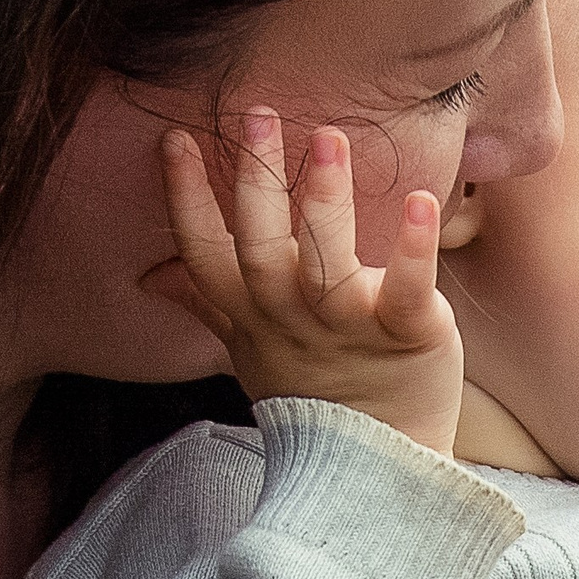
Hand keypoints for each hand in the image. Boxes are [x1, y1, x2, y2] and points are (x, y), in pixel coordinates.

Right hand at [151, 109, 462, 453]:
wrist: (378, 464)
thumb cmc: (314, 392)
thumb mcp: (249, 348)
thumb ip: (207, 301)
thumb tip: (153, 274)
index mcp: (252, 315)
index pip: (205, 254)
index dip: (185, 200)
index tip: (174, 139)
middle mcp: (292, 319)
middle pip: (261, 249)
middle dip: (255, 182)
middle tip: (256, 113)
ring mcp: (348, 327)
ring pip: (326, 265)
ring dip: (324, 201)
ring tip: (327, 138)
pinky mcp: (407, 334)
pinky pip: (407, 291)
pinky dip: (414, 249)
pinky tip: (424, 203)